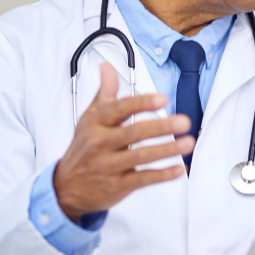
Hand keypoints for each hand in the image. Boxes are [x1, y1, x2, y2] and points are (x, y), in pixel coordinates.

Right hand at [54, 62, 193, 221]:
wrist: (66, 187)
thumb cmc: (84, 147)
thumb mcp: (89, 119)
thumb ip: (104, 94)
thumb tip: (107, 67)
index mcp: (96, 123)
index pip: (120, 109)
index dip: (142, 103)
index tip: (163, 98)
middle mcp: (100, 143)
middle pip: (134, 132)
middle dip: (161, 126)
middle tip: (184, 122)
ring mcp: (108, 166)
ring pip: (140, 156)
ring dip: (167, 150)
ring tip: (188, 143)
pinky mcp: (116, 186)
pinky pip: (142, 179)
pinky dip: (162, 175)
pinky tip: (179, 169)